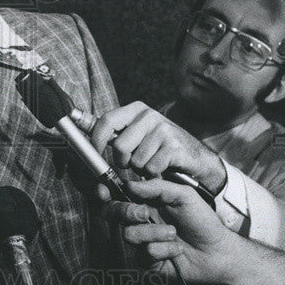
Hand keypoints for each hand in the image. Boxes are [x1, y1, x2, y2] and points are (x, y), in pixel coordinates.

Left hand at [89, 101, 226, 194]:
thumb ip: (118, 133)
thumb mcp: (139, 133)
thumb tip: (87, 136)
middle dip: (122, 161)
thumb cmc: (162, 148)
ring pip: (135, 161)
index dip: (95, 139)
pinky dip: (154, 174)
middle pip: (119, 146)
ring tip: (152, 162)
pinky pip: (150, 169)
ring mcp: (162, 130)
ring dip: (141, 169)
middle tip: (132, 163)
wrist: (197, 158)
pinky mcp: (174, 147)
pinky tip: (163, 168)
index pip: (106, 121)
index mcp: (136, 110)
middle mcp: (149, 116)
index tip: (93, 153)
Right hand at [100, 178, 239, 284]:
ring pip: (130, 234)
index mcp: (145, 202)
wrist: (218, 250)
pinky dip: (164, 249)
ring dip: (154, 232)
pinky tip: (177, 249)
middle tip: (144, 213)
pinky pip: (145, 253)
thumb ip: (156, 187)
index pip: (117, 195)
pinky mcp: (149, 261)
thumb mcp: (183, 195)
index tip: (104, 191)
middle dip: (127, 212)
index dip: (105, 193)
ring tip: (173, 233)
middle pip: (113, 214)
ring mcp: (143, 241)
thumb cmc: (202, 221)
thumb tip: (130, 184)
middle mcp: (140, 221)